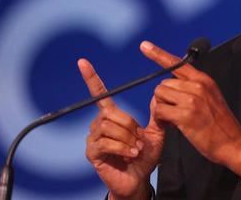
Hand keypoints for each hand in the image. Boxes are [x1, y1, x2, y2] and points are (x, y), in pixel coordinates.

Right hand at [78, 59, 163, 199]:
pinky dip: (122, 148)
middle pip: (112, 113)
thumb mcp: (155, 132)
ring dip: (127, 138)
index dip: (92, 78)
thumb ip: (156, 115)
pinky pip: (105, 143)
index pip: (100, 94)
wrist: (139, 178)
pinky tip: (130, 154)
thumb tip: (157, 95)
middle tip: (139, 140)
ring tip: (135, 149)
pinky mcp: (92, 152)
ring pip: (110, 127)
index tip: (83, 62)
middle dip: (130, 126)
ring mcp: (94, 138)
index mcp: (113, 116)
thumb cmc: (144, 155)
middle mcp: (99, 124)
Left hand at [140, 40, 240, 176]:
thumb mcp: (211, 97)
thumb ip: (193, 87)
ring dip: (162, 108)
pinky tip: (172, 125)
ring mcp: (191, 100)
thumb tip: (171, 86)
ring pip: (159, 95)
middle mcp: (197, 86)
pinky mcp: (185, 115)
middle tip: (174, 111)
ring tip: (175, 119)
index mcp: (204, 80)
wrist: (232, 142)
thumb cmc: (220, 124)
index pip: (177, 63)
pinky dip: (161, 119)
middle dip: (164, 98)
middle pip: (163, 83)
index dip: (158, 54)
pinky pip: (160, 110)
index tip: (145, 46)